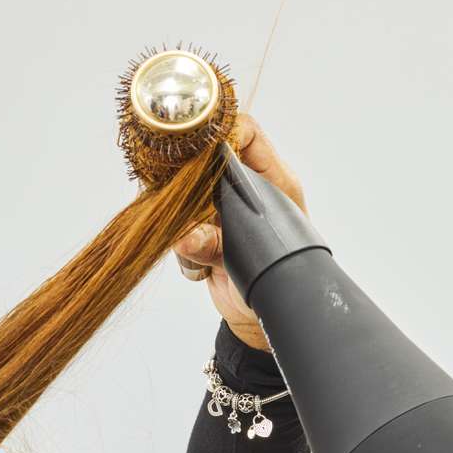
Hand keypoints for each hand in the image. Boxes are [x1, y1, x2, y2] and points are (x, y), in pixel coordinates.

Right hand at [172, 114, 306, 352]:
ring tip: (198, 244)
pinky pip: (178, 221)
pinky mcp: (203, 226)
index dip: (221, 132)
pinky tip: (200, 266)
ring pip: (187, 189)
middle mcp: (247, 187)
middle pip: (208, 156)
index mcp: (273, 181)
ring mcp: (223, 206)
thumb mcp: (250, 264)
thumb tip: (185, 239)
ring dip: (182, 218)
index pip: (248, 133)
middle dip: (188, 176)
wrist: (258, 320)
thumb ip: (215, 247)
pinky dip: (181, 245)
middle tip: (177, 195)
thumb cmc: (274, 285)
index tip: (197, 149)